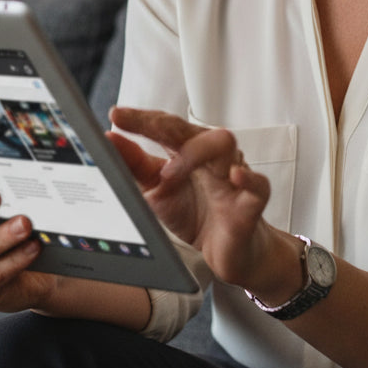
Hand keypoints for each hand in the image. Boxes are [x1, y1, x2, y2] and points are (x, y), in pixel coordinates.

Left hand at [107, 107, 280, 290]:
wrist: (229, 252)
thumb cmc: (196, 213)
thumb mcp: (156, 190)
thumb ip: (134, 165)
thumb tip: (109, 140)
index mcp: (188, 151)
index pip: (165, 126)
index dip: (141, 119)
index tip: (116, 115)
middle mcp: (211, 157)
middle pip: (191, 128)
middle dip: (161, 125)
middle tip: (132, 128)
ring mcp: (233, 177)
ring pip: (224, 145)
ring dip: (195, 153)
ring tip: (170, 173)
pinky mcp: (251, 203)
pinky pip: (258, 183)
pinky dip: (248, 177)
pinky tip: (233, 175)